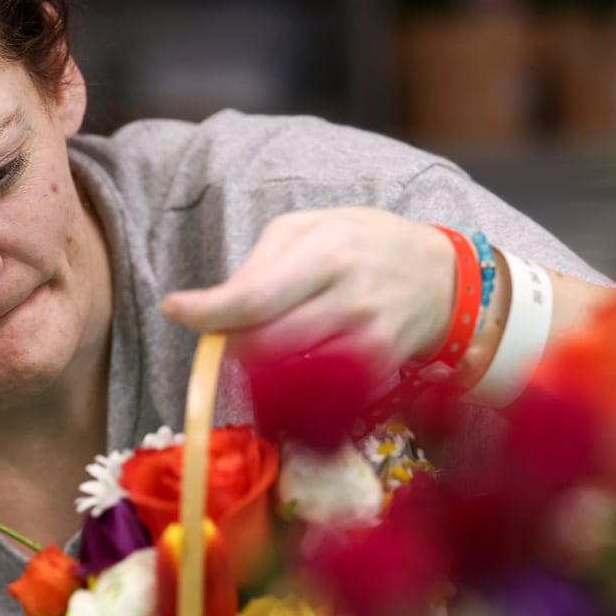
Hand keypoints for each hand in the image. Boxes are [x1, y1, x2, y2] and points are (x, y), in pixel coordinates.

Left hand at [158, 208, 456, 370]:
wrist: (441, 277)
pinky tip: (297, 360)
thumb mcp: (311, 227)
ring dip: (258, 367)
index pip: (254, 296)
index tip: (174, 309)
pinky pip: (317, 389)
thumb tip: (216, 305)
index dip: (207, 311)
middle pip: (264, 344)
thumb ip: (260, 263)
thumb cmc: (364, 243)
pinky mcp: (378, 370)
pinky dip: (293, 381)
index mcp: (326, 252)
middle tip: (229, 330)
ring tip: (266, 342)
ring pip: (287, 373)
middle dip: (232, 342)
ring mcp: (367, 339)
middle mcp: (348, 298)